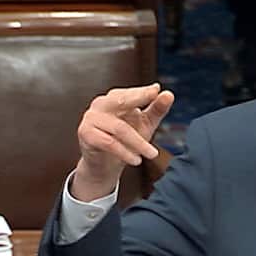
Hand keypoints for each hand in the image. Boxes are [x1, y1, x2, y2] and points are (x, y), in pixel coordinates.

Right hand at [72, 83, 174, 200]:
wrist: (105, 165)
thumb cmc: (125, 141)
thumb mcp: (145, 124)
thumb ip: (156, 110)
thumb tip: (168, 94)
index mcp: (114, 99)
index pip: (130, 93)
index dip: (143, 92)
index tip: (156, 90)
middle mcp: (101, 105)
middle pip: (120, 100)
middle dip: (139, 99)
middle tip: (155, 98)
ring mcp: (91, 118)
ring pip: (119, 128)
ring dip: (138, 143)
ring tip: (152, 154)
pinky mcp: (86, 134)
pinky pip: (108, 142)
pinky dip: (124, 152)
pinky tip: (136, 160)